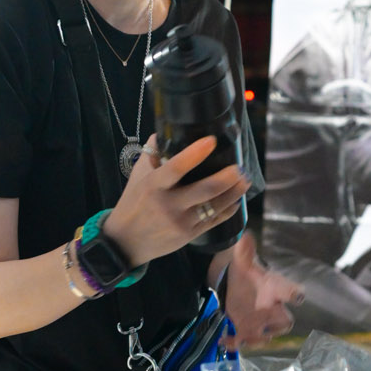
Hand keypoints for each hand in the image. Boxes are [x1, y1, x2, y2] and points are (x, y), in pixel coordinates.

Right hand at [104, 136, 248, 264]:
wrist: (126, 241)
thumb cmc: (133, 202)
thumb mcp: (138, 174)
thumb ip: (153, 152)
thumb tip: (168, 129)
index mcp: (154, 185)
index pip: (176, 167)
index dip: (195, 153)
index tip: (212, 140)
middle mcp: (169, 204)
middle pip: (206, 189)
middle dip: (228, 177)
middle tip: (240, 167)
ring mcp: (181, 222)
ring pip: (215, 206)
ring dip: (235, 192)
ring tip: (245, 181)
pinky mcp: (189, 235)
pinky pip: (215, 221)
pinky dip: (228, 209)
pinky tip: (236, 200)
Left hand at [219, 232, 301, 348]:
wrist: (236, 284)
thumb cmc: (248, 274)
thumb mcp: (243, 261)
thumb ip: (244, 251)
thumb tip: (245, 235)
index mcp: (276, 289)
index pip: (291, 292)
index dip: (295, 295)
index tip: (297, 297)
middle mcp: (273, 309)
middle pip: (284, 322)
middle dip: (277, 327)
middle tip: (267, 329)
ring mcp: (260, 322)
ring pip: (264, 336)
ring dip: (255, 340)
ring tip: (241, 340)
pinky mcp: (246, 329)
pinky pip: (244, 340)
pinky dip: (233, 343)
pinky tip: (222, 340)